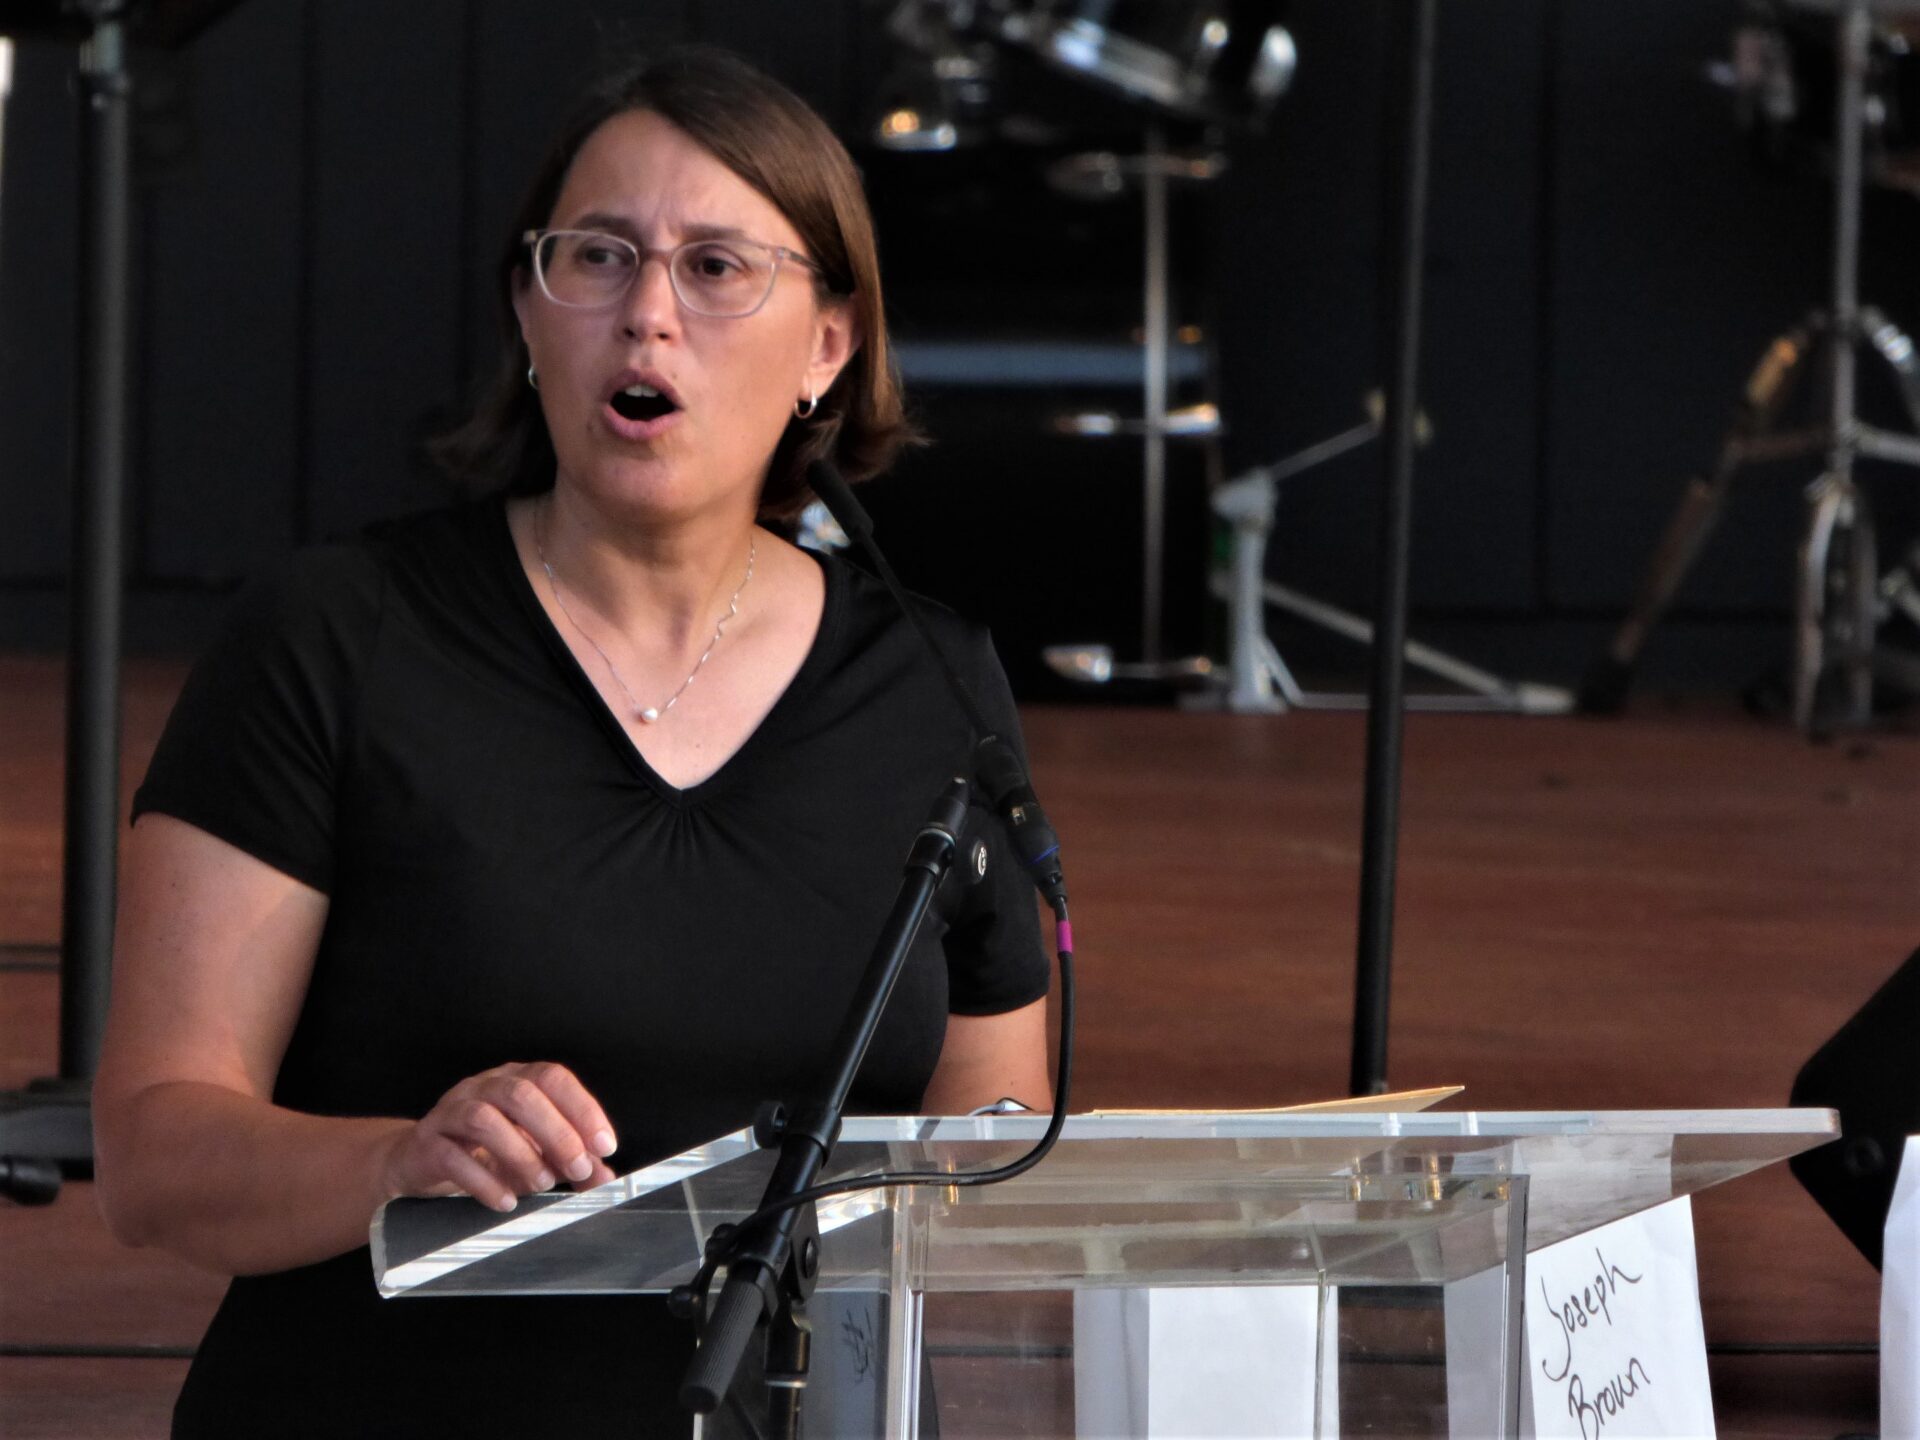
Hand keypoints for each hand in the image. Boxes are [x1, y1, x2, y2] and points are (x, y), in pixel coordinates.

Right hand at [382, 1062, 618, 1211]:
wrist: (419, 1161)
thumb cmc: (484, 1152)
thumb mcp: (534, 1154)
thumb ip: (569, 1162)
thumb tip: (605, 1178)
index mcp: (516, 1079)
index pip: (553, 1078)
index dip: (582, 1108)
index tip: (604, 1144)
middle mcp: (484, 1086)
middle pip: (521, 1094)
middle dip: (557, 1133)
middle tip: (577, 1168)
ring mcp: (451, 1111)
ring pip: (484, 1119)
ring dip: (521, 1154)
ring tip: (541, 1183)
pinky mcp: (427, 1142)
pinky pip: (452, 1157)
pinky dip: (484, 1182)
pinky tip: (506, 1200)